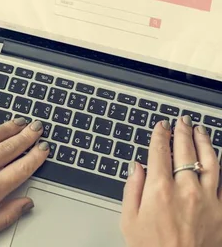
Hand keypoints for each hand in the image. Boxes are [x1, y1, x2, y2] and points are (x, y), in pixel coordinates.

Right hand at [122, 116, 221, 246]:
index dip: (159, 135)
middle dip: (181, 132)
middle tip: (180, 121)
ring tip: (199, 130)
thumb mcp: (129, 220)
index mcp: (159, 190)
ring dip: (204, 142)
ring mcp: (207, 199)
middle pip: (185, 151)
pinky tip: (216, 157)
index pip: (160, 152)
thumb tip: (137, 167)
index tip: (160, 126)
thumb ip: (132, 189)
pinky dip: (220, 165)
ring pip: (210, 161)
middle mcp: (185, 190)